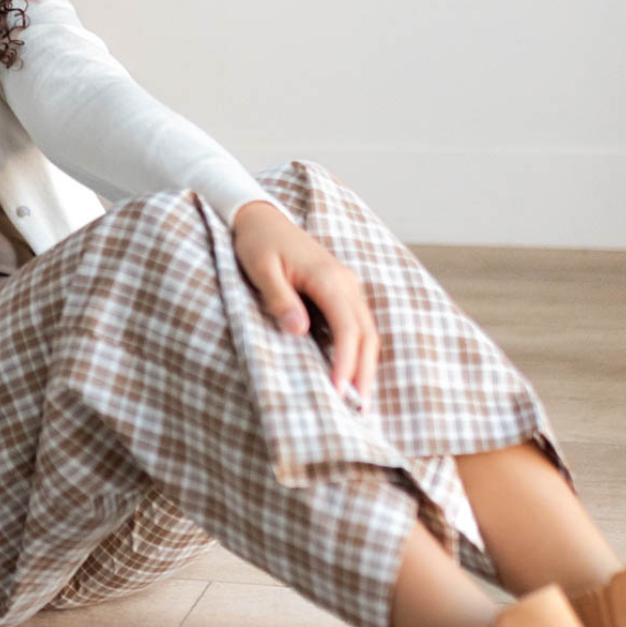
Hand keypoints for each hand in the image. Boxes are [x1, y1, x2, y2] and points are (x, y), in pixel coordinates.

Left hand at [231, 201, 379, 407]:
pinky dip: (360, 349)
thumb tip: (299, 331)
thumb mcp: (260, 269)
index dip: (346, 362)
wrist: (262, 217)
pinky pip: (358, 323)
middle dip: (365, 371)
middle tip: (360, 409)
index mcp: (327, 278)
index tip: (339, 391)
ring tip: (361, 398)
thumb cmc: (257, 243)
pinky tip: (354, 370)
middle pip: (366, 333)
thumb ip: (279, 299)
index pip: (347, 328)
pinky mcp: (341, 290)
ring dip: (366, 363)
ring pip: (367, 330)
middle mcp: (345, 282)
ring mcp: (347, 285)